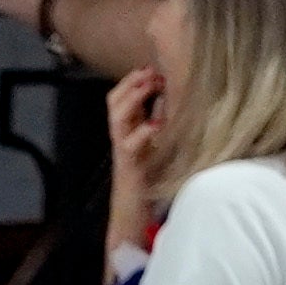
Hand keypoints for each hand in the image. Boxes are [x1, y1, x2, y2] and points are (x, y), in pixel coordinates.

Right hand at [105, 67, 171, 219]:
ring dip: (133, 99)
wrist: (133, 216)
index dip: (134, 80)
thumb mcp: (157, 148)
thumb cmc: (148, 182)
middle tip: (152, 72)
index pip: (121, 97)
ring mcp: (124, 151)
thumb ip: (160, 125)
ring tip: (151, 87)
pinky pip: (131, 144)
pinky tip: (158, 125)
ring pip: (117, 118)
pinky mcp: (130, 167)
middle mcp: (121, 138)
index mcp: (128, 131)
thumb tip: (172, 102)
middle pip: (114, 101)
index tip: (155, 68)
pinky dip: (144, 132)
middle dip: (131, 83)